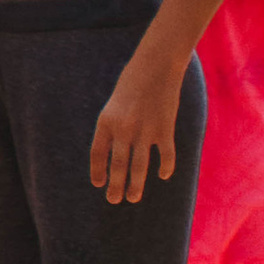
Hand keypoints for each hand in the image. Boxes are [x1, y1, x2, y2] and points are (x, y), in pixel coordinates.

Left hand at [88, 44, 180, 203]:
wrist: (156, 63)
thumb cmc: (134, 79)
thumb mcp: (116, 102)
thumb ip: (115, 125)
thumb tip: (118, 152)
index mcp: (106, 120)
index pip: (98, 153)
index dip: (98, 171)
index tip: (98, 184)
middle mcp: (123, 129)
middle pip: (118, 165)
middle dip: (116, 186)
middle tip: (114, 200)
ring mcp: (145, 131)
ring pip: (139, 167)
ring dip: (136, 185)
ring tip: (134, 198)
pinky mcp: (165, 130)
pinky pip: (165, 156)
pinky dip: (166, 167)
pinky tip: (163, 175)